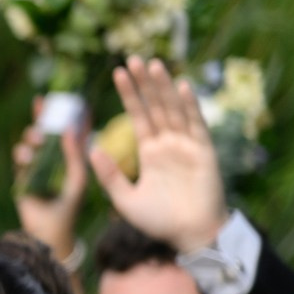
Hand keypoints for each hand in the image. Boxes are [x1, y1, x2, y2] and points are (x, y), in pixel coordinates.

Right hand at [12, 105, 87, 258]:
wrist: (50, 229)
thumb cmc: (70, 205)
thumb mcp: (77, 176)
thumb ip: (73, 153)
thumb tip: (70, 128)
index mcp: (70, 156)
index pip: (68, 129)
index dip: (66, 113)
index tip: (64, 98)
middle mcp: (53, 158)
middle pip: (45, 130)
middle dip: (42, 117)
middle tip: (40, 106)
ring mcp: (36, 166)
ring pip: (30, 141)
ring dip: (32, 136)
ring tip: (37, 141)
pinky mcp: (22, 175)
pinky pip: (18, 157)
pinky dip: (22, 154)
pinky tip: (26, 157)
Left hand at [88, 57, 230, 252]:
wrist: (189, 236)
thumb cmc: (158, 221)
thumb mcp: (124, 198)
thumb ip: (108, 175)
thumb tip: (90, 149)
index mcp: (150, 152)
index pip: (137, 116)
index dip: (129, 94)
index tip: (117, 73)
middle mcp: (168, 144)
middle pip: (155, 106)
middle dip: (144, 83)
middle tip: (132, 58)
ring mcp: (187, 145)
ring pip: (173, 110)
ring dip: (163, 87)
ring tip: (152, 64)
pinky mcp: (204, 152)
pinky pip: (196, 125)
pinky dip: (189, 106)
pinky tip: (181, 86)